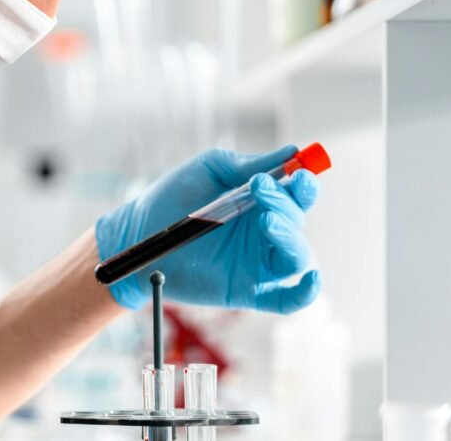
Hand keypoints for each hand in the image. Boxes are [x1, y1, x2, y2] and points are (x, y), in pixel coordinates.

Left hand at [95, 146, 320, 313]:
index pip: (297, 193)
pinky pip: (287, 299)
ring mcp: (258, 262)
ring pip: (296, 255)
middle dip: (286, 202)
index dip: (304, 182)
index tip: (298, 171)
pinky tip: (310, 280)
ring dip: (290, 237)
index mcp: (260, 202)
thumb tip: (292, 152)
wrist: (139, 233)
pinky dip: (305, 293)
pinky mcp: (249, 290)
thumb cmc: (172, 199)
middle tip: (260, 190)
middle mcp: (264, 232)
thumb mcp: (209, 170)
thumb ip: (247, 164)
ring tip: (267, 220)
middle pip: (297, 220)